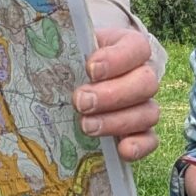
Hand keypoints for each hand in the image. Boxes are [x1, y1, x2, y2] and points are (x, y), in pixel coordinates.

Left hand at [74, 26, 161, 163]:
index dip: (117, 59)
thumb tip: (44, 45)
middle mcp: (142, 75)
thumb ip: (64, 45)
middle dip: (112, 95)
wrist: (70, 79)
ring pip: (148, 113)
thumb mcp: (68, 47)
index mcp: (128, 47)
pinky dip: (139, 146)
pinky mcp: (140, 131)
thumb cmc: (71, 59)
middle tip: (82, 102)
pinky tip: (121, 150)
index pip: (136, 48)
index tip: (91, 68)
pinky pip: (150, 140)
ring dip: (117, 122)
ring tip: (86, 126)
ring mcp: (144, 104)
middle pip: (146, 83)